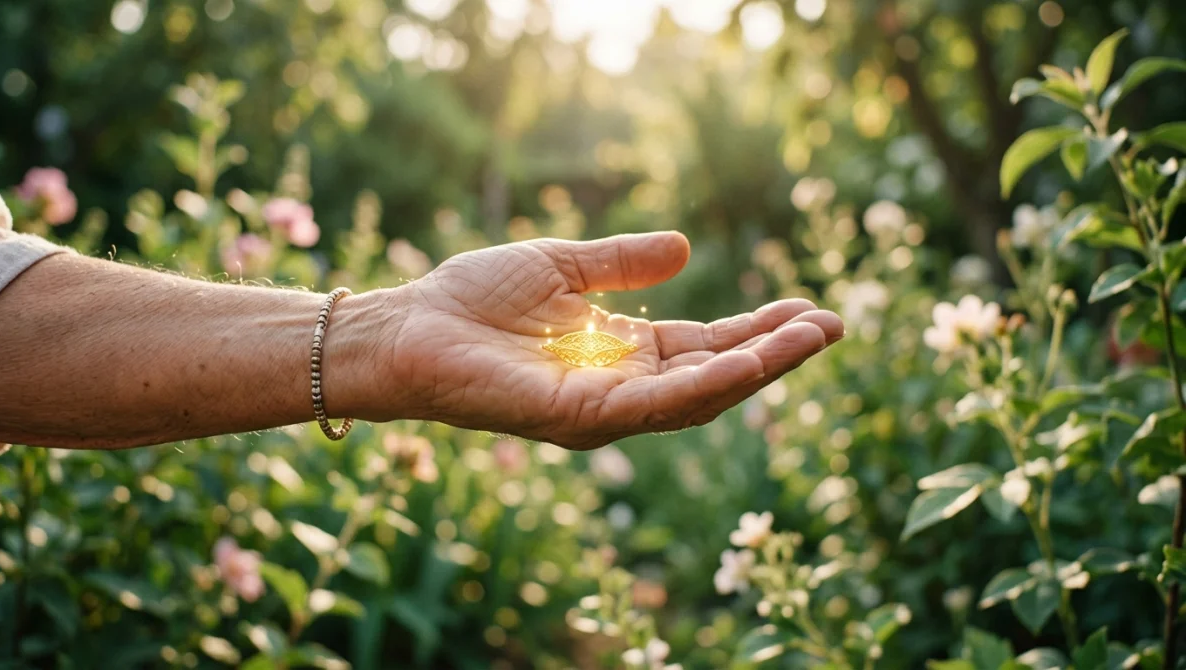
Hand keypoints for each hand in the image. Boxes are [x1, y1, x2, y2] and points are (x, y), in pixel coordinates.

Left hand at [348, 232, 842, 449]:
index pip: (705, 347)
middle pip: (715, 376)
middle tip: (833, 325)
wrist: (408, 326)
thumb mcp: (562, 266)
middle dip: (775, 354)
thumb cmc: (472, 298)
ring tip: (811, 337)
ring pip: (698, 396)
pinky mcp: (579, 418)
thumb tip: (686, 247)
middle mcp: (622, 389)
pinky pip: (655, 405)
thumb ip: (621, 263)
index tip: (808, 309)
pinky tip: (750, 362)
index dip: (757, 331)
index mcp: (621, 353)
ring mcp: (604, 410)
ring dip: (757, 369)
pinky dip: (706, 385)